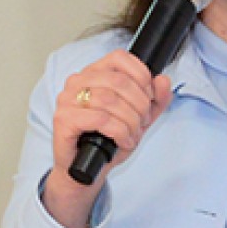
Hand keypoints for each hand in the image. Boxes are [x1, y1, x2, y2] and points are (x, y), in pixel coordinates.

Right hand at [41, 50, 171, 227]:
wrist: (86, 170)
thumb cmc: (107, 141)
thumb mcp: (138, 118)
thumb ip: (154, 100)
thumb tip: (163, 81)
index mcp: (93, 73)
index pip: (119, 57)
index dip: (141, 76)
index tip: (148, 97)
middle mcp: (77, 82)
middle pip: (119, 81)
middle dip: (140, 105)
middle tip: (142, 123)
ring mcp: (67, 99)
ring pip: (110, 100)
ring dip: (130, 121)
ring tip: (132, 134)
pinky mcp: (63, 119)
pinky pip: (100, 119)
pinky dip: (119, 132)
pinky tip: (122, 141)